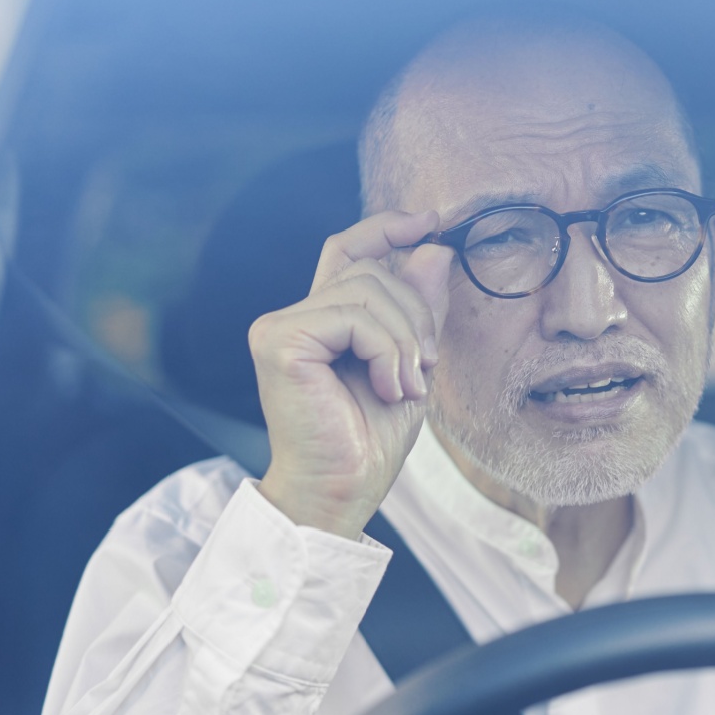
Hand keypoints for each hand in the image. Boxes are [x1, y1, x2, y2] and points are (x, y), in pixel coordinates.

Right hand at [249, 210, 453, 536]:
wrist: (342, 491)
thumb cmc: (369, 440)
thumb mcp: (412, 364)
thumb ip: (420, 309)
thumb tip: (435, 249)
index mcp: (323, 320)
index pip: (349, 249)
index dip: (387, 227)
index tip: (431, 222)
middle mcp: (296, 316)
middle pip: (371, 270)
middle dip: (416, 314)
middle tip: (424, 369)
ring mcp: (281, 326)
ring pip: (368, 289)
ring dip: (404, 340)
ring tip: (404, 387)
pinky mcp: (279, 341)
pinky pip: (353, 315)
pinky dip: (385, 349)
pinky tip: (387, 387)